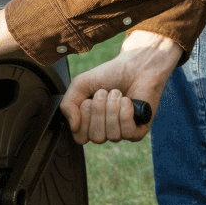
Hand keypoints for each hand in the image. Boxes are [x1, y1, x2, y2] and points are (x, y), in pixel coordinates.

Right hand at [60, 30, 181, 144]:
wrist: (135, 66)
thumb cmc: (109, 75)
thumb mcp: (80, 84)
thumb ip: (67, 104)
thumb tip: (73, 126)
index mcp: (89, 124)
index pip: (80, 138)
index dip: (83, 117)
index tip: (88, 99)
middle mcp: (104, 131)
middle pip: (96, 138)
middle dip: (99, 109)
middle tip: (104, 93)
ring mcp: (121, 133)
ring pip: (112, 135)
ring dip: (113, 107)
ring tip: (117, 93)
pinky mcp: (137, 132)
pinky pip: (127, 131)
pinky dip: (125, 110)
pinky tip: (128, 100)